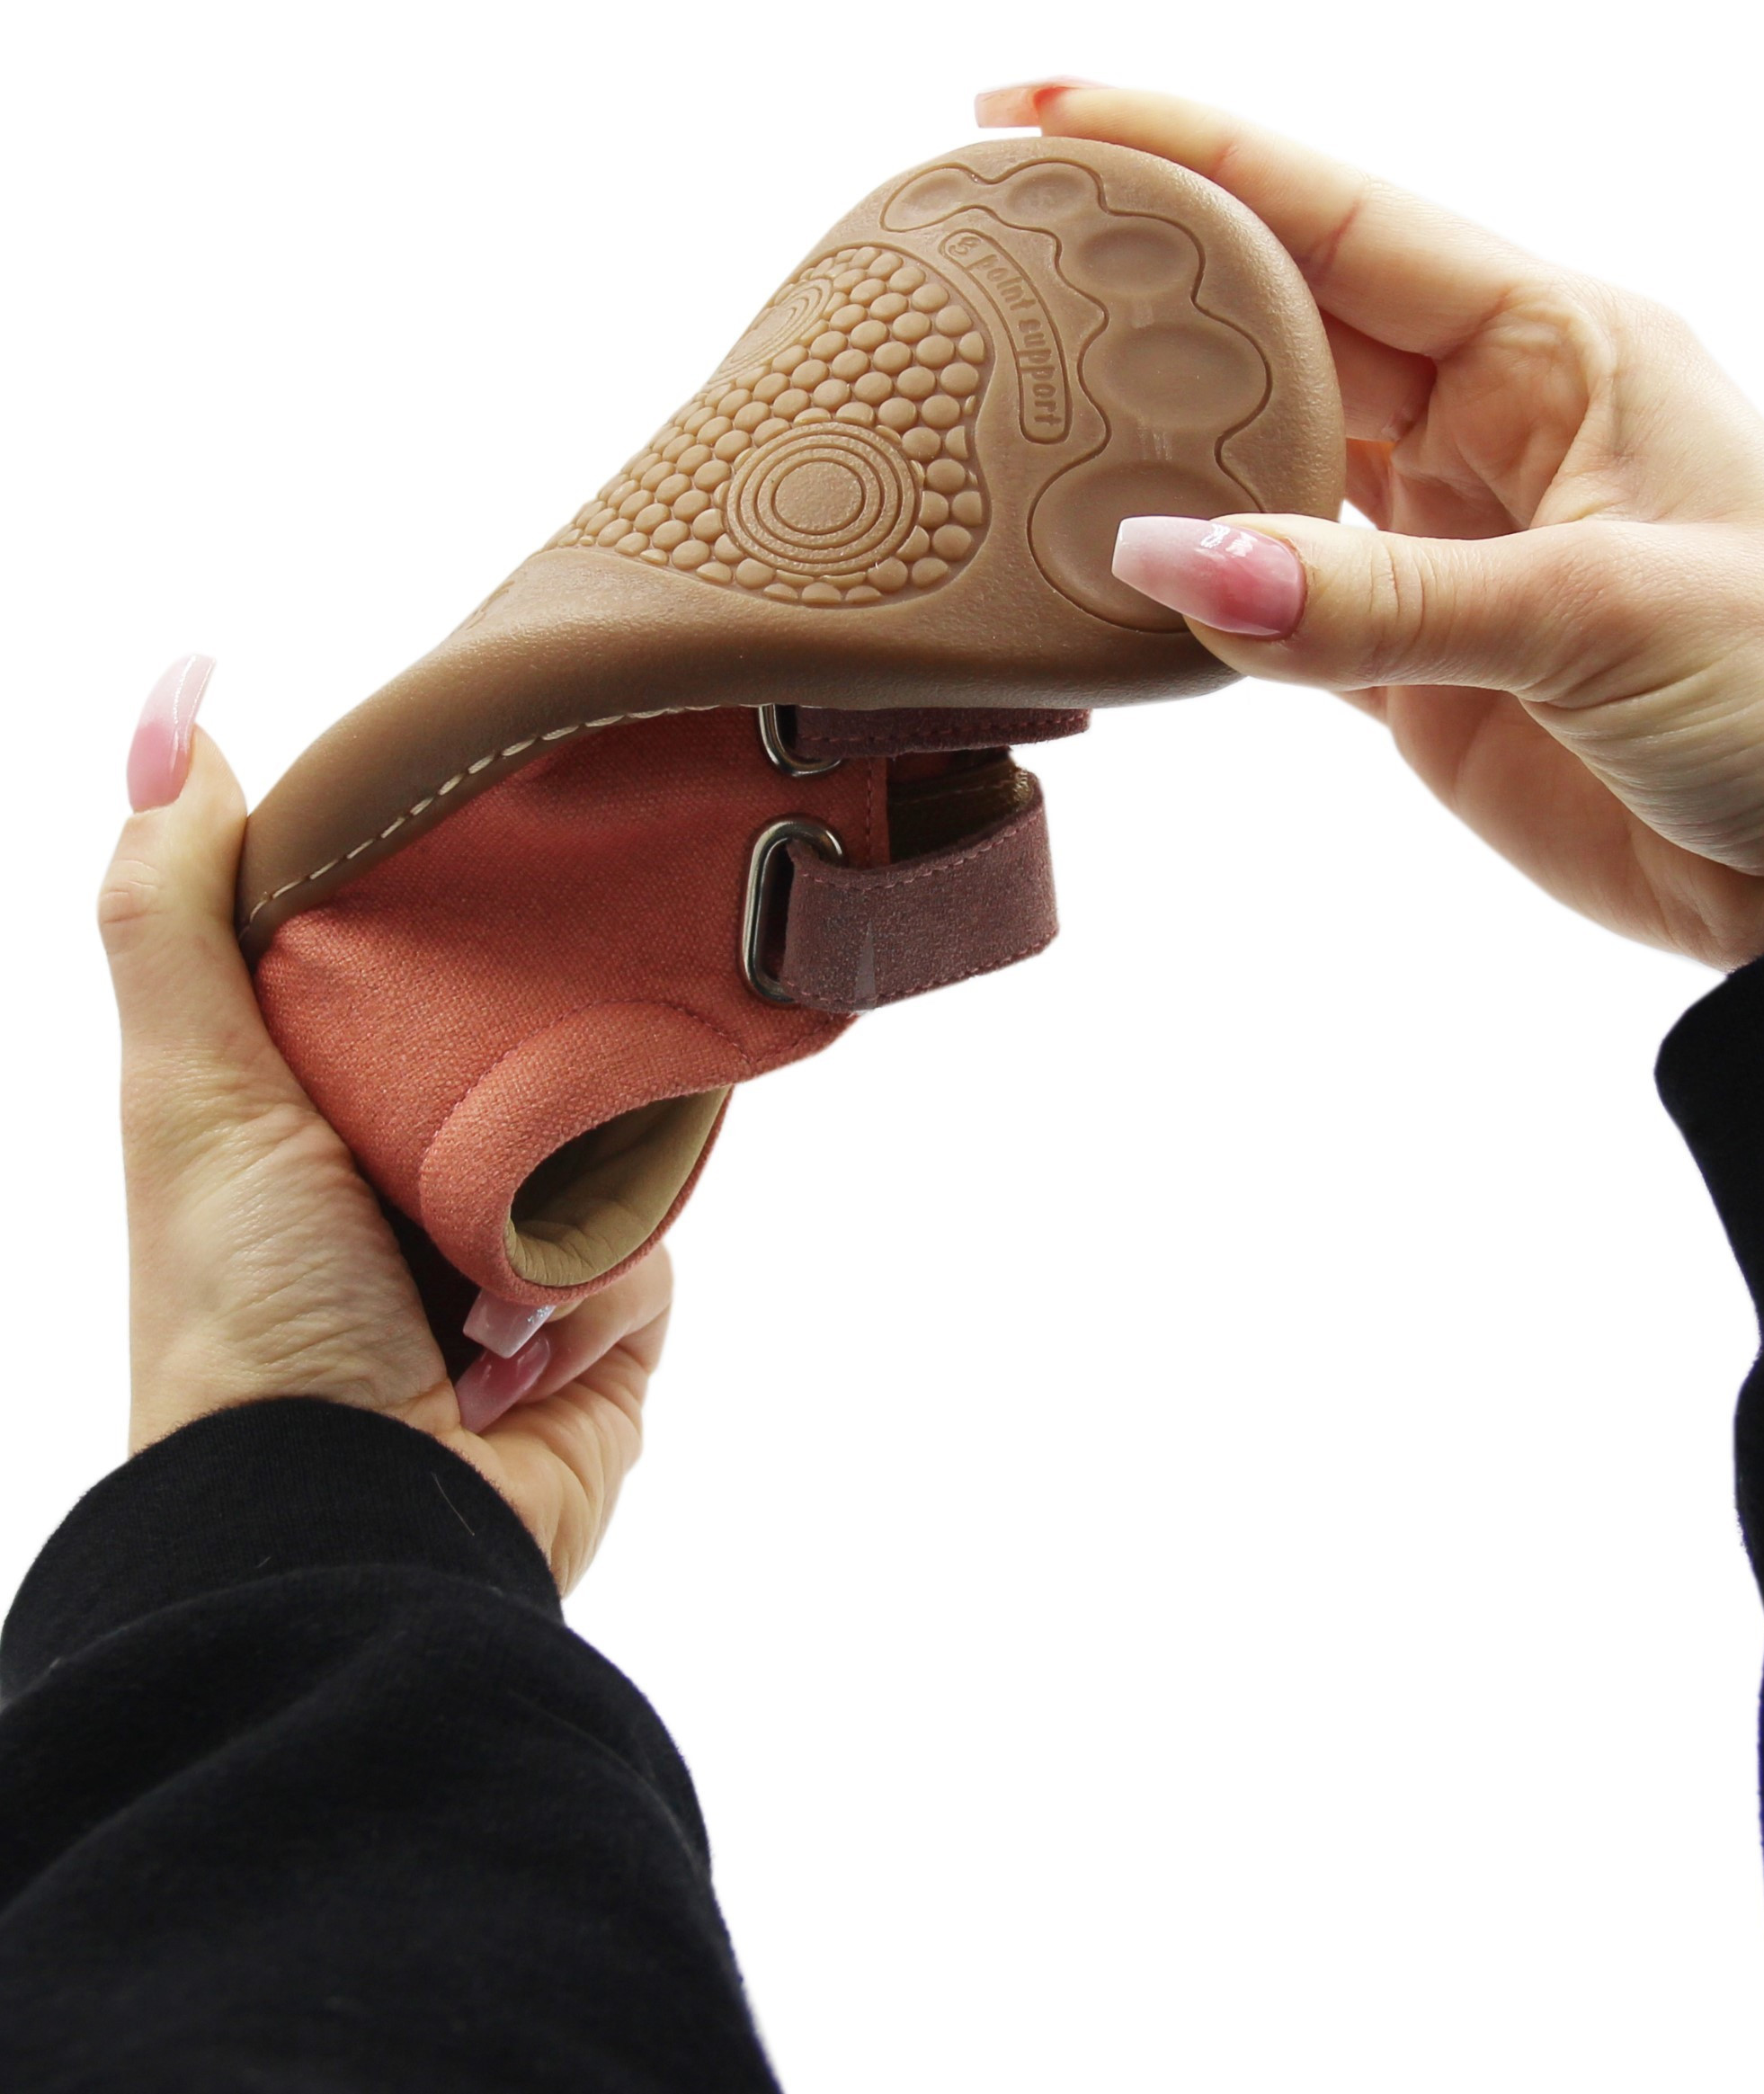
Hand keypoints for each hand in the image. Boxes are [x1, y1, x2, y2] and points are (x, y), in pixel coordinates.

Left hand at [99, 658, 668, 1591]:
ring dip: (560, 1201)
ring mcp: (507, 1260)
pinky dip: (604, 1282)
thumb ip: (178, 903)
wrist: (352, 1529)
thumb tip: (169, 699)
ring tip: (485, 1268)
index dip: (447, 921)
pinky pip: (651, 1246)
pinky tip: (528, 1338)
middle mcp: (408, 1179)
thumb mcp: (196, 1085)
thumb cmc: (247, 1315)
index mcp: (306, 1110)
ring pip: (610, 1143)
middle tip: (507, 1081)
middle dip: (533, 1064)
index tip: (491, 875)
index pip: (409, 968)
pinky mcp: (600, 1334)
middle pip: (531, 1046)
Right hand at [982, 85, 1763, 967]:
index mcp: (1556, 341)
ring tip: (1021, 430)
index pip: (1335, 215)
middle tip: (989, 273)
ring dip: (1161, 458)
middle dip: (1144, 297)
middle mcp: (1492, 422)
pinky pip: (1282, 608)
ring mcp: (1450, 548)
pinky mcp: (1424, 669)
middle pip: (1282, 328)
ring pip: (1269, 470)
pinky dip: (1203, 602)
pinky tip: (1116, 580)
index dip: (1186, 153)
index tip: (1033, 111)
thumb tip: (1167, 560)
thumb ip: (1368, 594)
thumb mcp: (1590, 612)